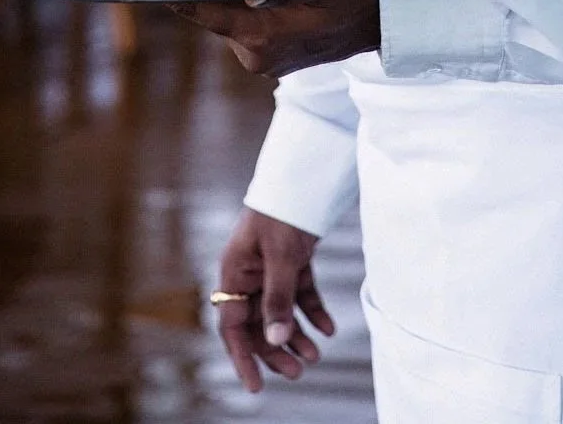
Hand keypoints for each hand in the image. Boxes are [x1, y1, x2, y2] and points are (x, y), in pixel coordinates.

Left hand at [177, 0, 380, 76]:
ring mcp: (263, 63)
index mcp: (265, 38)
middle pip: (220, 14)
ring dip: (239, 1)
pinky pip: (246, 30)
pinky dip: (250, 13)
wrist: (376, 22)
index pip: (212, 15)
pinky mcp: (268, 62)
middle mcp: (258, 57)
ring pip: (232, 21)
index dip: (185, 1)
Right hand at [215, 205, 334, 391]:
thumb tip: (277, 338)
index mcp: (235, 272)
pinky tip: (329, 329)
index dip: (244, 357)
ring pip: (280, 311)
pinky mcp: (292, 260)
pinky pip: (300, 294)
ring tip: (315, 355)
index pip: (234, 325)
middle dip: (277, 349)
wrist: (303, 175)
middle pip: (259, 322)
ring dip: (296, 335)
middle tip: (299, 371)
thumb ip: (278, 298)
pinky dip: (313, 311)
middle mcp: (250, 273)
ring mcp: (271, 267)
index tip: (256, 386)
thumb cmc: (283, 211)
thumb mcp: (281, 256)